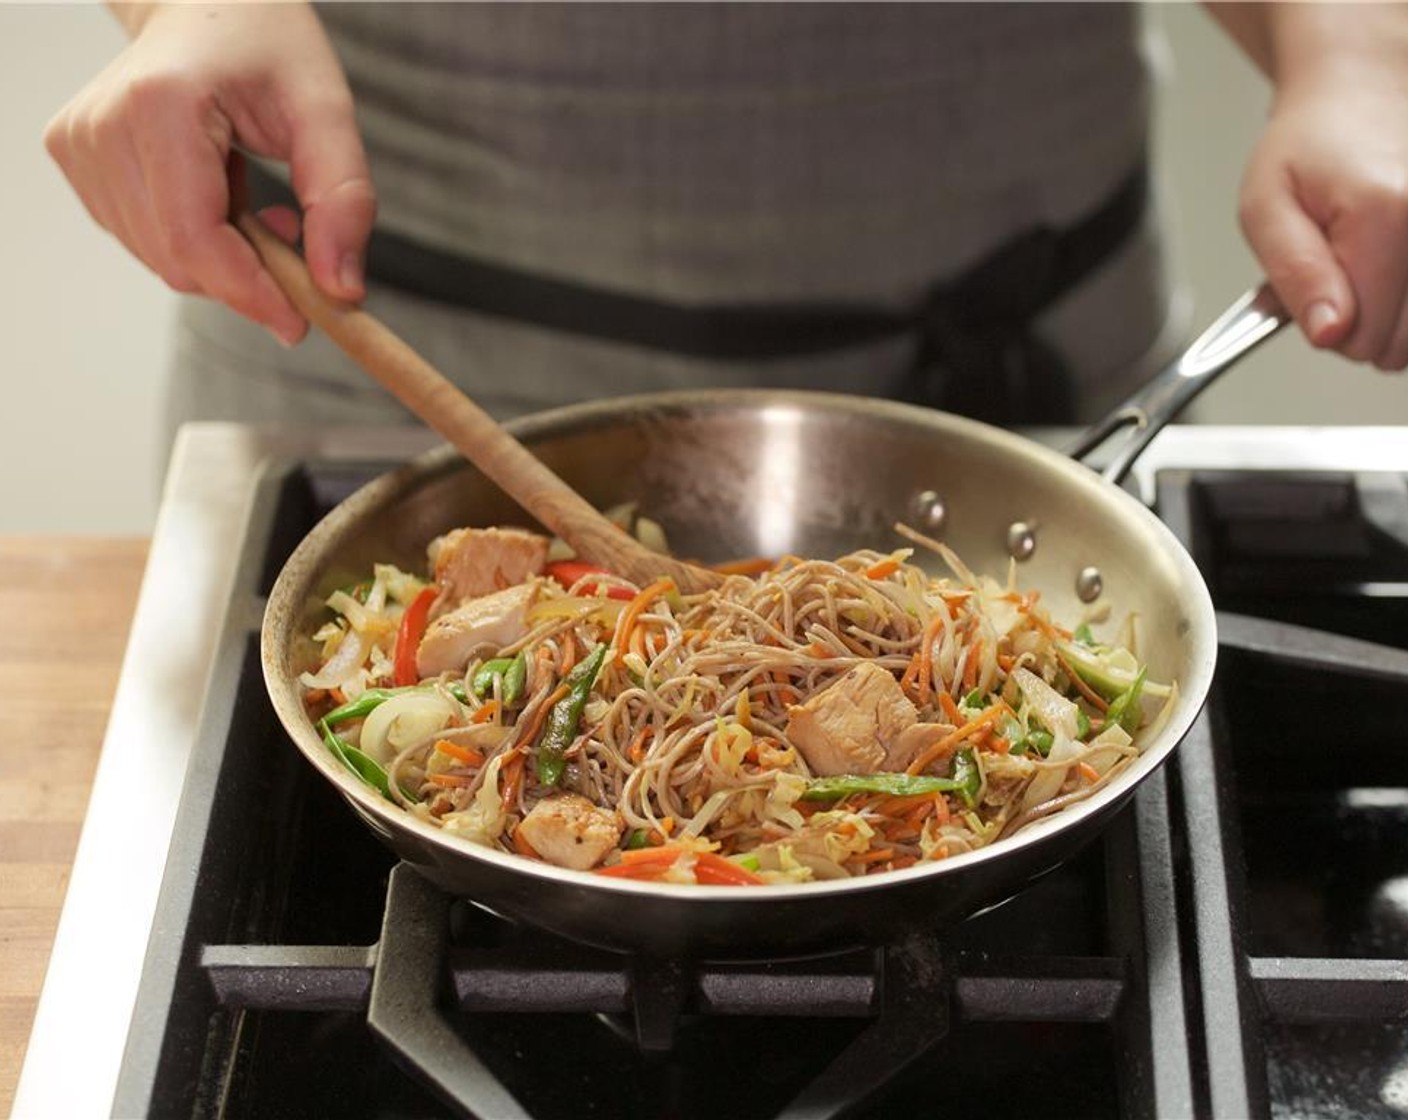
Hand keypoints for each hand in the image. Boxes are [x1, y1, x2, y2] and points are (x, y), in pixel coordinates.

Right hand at [44, 2, 374, 344]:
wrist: (207, 2)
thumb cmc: (267, 44)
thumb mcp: (326, 112)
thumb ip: (343, 201)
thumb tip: (340, 291)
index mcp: (160, 106)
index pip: (195, 240)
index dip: (250, 293)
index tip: (301, 321)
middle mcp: (102, 128)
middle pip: (178, 260)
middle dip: (246, 277)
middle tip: (295, 240)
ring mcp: (79, 146)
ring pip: (161, 259)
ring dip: (222, 257)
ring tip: (253, 198)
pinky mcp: (74, 159)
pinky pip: (145, 239)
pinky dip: (195, 240)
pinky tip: (219, 194)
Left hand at [1235, 6, 1407, 369]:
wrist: (1362, 94)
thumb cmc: (1307, 148)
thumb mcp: (1266, 209)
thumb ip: (1295, 275)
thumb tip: (1328, 333)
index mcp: (1385, 215)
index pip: (1361, 338)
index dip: (1328, 329)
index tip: (1316, 290)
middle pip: (1399, 345)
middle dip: (1361, 324)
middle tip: (1340, 273)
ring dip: (1391, 316)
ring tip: (1368, 266)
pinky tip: (1395, 268)